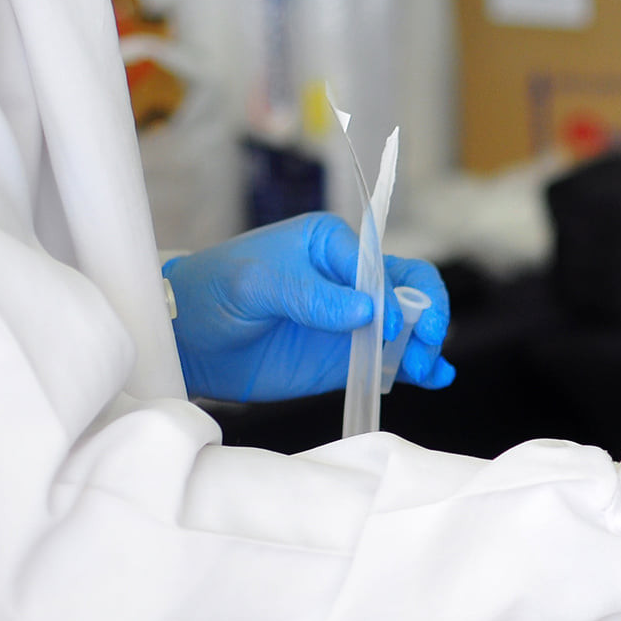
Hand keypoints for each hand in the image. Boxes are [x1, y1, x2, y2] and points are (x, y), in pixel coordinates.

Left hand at [164, 212, 454, 402]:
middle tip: (427, 341)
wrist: (186, 342)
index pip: (380, 264)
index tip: (386, 325)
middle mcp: (351, 280)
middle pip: (410, 288)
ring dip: (426, 344)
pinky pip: (392, 361)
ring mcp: (354, 321)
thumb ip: (309, 295)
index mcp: (332, 245)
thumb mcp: (253, 285)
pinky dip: (417, 368)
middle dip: (426, 314)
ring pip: (409, 326)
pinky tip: (434, 376)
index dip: (392, 294)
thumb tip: (365, 312)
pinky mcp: (350, 357)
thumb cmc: (212, 293)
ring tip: (427, 366)